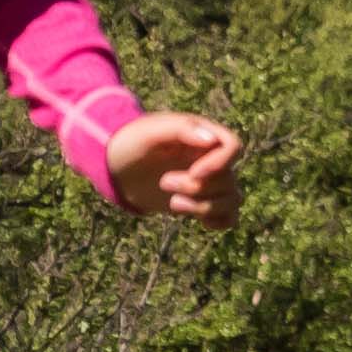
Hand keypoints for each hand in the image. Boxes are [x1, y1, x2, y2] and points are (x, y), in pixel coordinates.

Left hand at [105, 110, 244, 225]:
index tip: (194, 173)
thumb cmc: (133, 143)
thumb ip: (181, 130)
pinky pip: (229, 216)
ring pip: (231, 199)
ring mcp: (209, 182)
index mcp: (204, 135)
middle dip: (197, 187)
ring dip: (204, 207)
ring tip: (173, 204)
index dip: (220, 163)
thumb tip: (211, 140)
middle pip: (228, 178)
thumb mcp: (150, 132)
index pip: (233, 147)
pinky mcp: (202, 203)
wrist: (117, 167)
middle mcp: (212, 159)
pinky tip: (198, 221)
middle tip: (164, 182)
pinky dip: (219, 222)